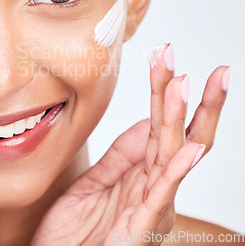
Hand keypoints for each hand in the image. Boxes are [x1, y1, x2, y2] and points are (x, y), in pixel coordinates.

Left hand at [31, 44, 229, 245]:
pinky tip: (189, 146)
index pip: (157, 125)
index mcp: (139, 176)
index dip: (164, 91)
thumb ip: (120, 156)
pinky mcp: (140, 228)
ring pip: (171, 156)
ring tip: (185, 84)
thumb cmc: (73, 233)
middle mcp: (152, 189)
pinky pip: (160, 196)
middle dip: (190, 100)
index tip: (166, 57)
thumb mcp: (92, 185)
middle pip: (175, 135)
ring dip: (179, 119)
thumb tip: (148, 121)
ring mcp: (150, 208)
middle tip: (212, 66)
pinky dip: (177, 170)